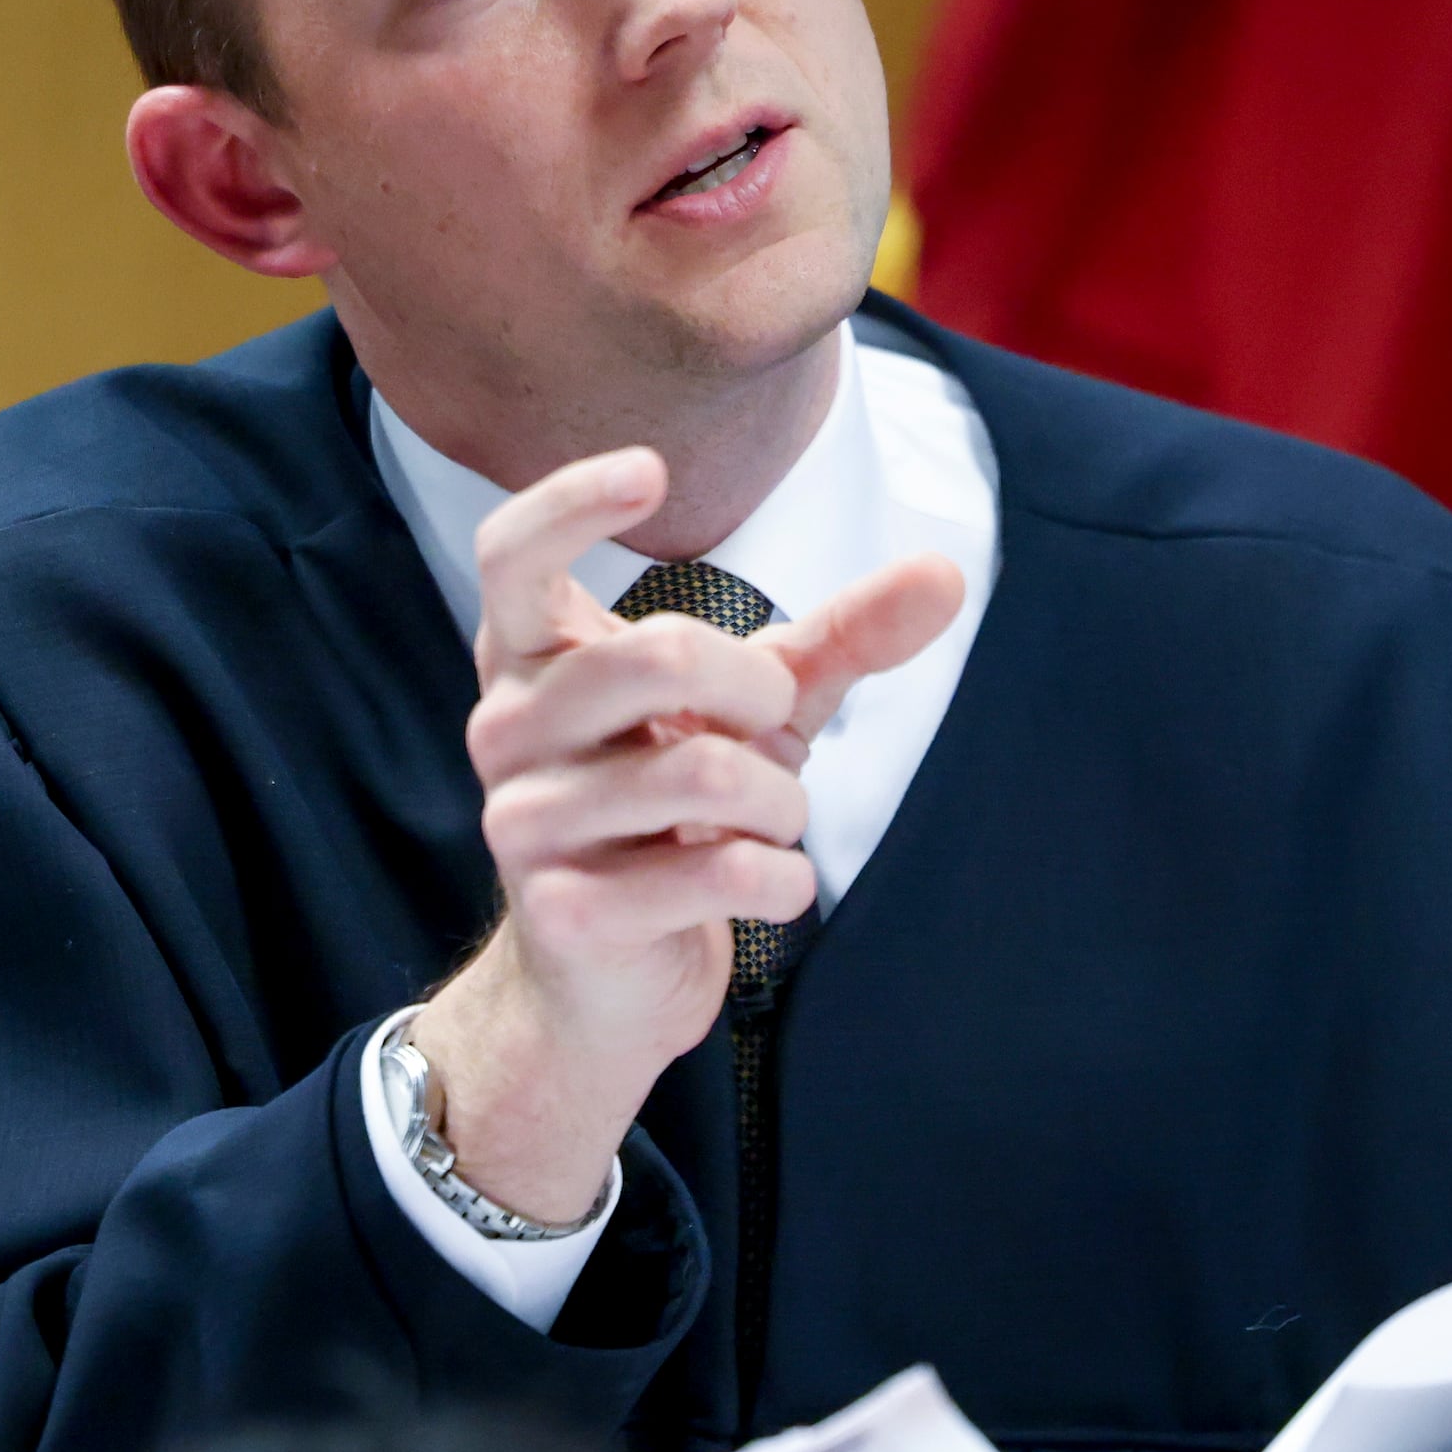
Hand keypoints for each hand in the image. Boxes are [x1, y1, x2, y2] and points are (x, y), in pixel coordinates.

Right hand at [408, 447, 964, 1221]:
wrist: (610, 980)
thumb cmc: (678, 812)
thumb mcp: (758, 712)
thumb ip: (840, 637)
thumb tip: (946, 572)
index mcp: (533, 657)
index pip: (511, 550)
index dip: (571, 500)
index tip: (652, 471)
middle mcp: (505, 728)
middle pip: (654, 653)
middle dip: (759, 691)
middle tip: (771, 728)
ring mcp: (524, 823)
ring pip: (704, 773)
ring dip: (780, 804)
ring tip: (766, 823)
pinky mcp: (566, 914)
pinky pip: (716, 871)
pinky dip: (779, 879)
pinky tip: (768, 886)